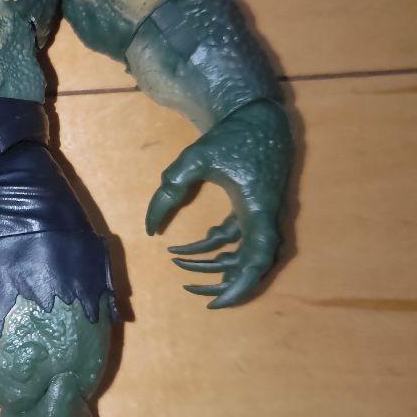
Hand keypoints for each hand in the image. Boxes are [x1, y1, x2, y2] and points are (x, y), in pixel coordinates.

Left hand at [145, 100, 291, 307]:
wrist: (257, 113)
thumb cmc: (229, 136)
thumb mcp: (194, 160)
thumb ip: (170, 191)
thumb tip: (149, 228)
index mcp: (257, 209)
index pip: (256, 260)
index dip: (238, 286)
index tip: (215, 302)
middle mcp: (267, 217)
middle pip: (254, 266)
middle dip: (225, 284)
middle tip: (194, 294)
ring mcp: (265, 214)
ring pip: (247, 254)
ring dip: (217, 266)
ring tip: (182, 269)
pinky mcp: (258, 208)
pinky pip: (242, 238)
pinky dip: (218, 247)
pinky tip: (190, 248)